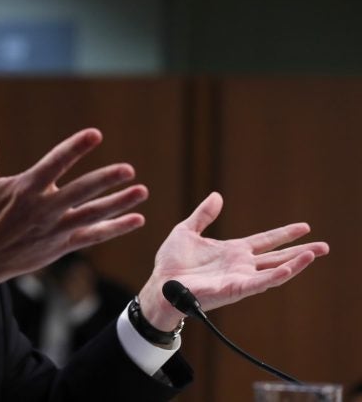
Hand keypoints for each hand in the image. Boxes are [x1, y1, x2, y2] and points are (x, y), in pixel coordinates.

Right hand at [0, 125, 148, 322]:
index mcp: (24, 190)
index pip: (55, 164)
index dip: (75, 148)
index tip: (95, 134)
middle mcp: (43, 210)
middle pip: (80, 192)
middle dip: (105, 180)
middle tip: (128, 170)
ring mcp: (54, 230)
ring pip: (92, 215)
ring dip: (118, 204)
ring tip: (142, 191)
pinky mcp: (60, 246)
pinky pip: (93, 236)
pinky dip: (115, 228)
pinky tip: (136, 219)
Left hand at [138, 192, 329, 330]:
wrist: (160, 285)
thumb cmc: (171, 262)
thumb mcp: (186, 230)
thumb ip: (203, 215)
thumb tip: (217, 196)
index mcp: (232, 251)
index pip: (265, 240)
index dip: (284, 234)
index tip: (304, 227)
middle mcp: (240, 265)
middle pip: (277, 256)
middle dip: (301, 252)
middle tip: (324, 246)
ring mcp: (240, 277)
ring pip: (275, 270)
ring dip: (296, 263)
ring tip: (315, 254)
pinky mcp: (235, 289)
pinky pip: (260, 283)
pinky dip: (277, 276)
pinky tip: (291, 268)